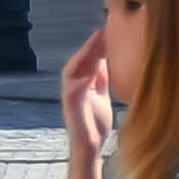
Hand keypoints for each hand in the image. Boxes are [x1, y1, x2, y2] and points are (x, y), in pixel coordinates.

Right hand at [58, 23, 117, 178]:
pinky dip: (81, 76)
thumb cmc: (96, 124)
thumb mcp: (102, 96)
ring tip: (95, 44)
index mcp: (83, 83)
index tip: (108, 30)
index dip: (97, 46)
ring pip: (73, 70)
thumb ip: (102, 80)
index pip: (89, 60)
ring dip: (83, 56)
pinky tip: (92, 67)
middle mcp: (73, 86)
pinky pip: (73, 88)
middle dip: (90, 46)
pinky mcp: (70, 106)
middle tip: (101, 31)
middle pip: (80, 61)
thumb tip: (106, 60)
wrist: (90, 148)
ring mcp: (70, 95)